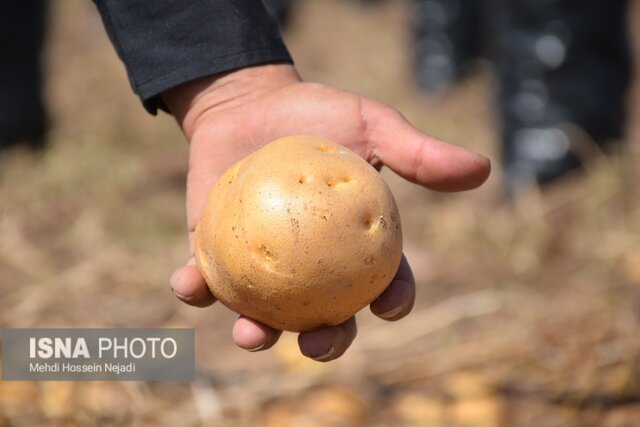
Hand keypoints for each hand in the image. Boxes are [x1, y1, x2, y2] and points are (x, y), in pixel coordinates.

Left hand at [162, 64, 489, 360]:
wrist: (251, 102)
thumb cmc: (316, 115)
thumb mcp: (371, 125)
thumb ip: (417, 153)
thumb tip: (483, 170)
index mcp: (350, 246)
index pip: (380, 283)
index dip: (392, 302)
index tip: (390, 305)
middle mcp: (308, 266)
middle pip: (323, 317)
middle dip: (325, 342)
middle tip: (319, 343)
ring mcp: (261, 265)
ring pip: (262, 314)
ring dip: (257, 333)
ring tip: (252, 332)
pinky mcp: (213, 254)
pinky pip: (204, 279)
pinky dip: (195, 288)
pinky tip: (190, 284)